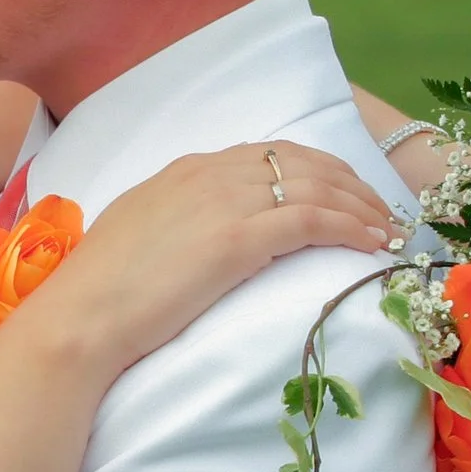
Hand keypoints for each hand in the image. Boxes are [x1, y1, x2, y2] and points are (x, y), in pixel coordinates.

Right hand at [16, 142, 401, 374]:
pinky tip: (372, 244)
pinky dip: (350, 227)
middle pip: (302, 163)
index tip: (343, 192)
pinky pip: (312, 219)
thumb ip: (176, 222)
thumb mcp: (140, 235)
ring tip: (389, 230)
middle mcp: (210, 174)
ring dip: (361, 206)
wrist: (81, 317)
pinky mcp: (236, 238)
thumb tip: (200, 237)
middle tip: (381, 211)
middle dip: (350, 183)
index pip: (269, 154)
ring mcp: (223, 202)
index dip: (316, 170)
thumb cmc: (101, 292)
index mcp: (186, 170)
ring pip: (316, 186)